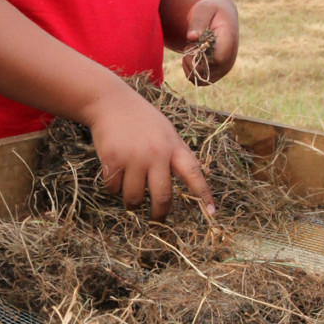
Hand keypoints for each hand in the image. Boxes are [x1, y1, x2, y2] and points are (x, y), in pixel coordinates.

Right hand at [86, 81, 214, 219]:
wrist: (111, 103)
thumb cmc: (142, 119)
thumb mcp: (167, 132)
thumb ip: (179, 154)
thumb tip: (199, 175)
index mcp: (173, 147)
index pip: (194, 174)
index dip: (203, 195)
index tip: (212, 213)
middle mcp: (156, 154)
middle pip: (162, 197)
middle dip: (159, 214)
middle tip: (156, 220)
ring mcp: (133, 158)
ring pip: (134, 197)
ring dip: (131, 203)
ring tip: (130, 197)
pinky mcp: (113, 160)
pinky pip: (113, 188)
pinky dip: (113, 188)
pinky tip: (115, 176)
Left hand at [182, 0, 238, 84]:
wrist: (219, 15)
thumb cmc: (210, 10)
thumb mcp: (203, 9)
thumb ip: (198, 22)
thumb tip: (192, 37)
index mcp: (229, 42)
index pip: (217, 59)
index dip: (199, 55)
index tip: (192, 42)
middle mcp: (229, 59)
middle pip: (207, 72)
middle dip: (191, 60)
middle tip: (189, 45)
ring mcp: (224, 68)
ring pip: (202, 80)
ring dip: (190, 67)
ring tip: (190, 50)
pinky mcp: (217, 73)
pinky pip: (201, 81)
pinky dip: (191, 72)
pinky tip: (190, 57)